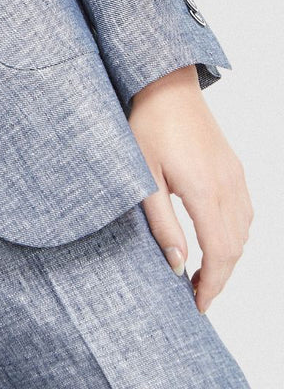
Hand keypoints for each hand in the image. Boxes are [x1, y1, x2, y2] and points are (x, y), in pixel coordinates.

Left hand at [128, 65, 252, 312]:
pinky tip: (214, 240)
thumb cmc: (147, 126)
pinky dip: (234, 235)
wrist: (165, 84)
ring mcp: (235, 175)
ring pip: (244, 231)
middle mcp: (228, 185)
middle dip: (220, 278)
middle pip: (236, 248)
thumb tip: (178, 265)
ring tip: (203, 274)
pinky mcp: (233, 167)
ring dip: (228, 257)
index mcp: (205, 190)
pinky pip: (245, 211)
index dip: (213, 284)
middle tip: (198, 298)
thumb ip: (162, 223)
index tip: (198, 304)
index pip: (220, 253)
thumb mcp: (143, 177)